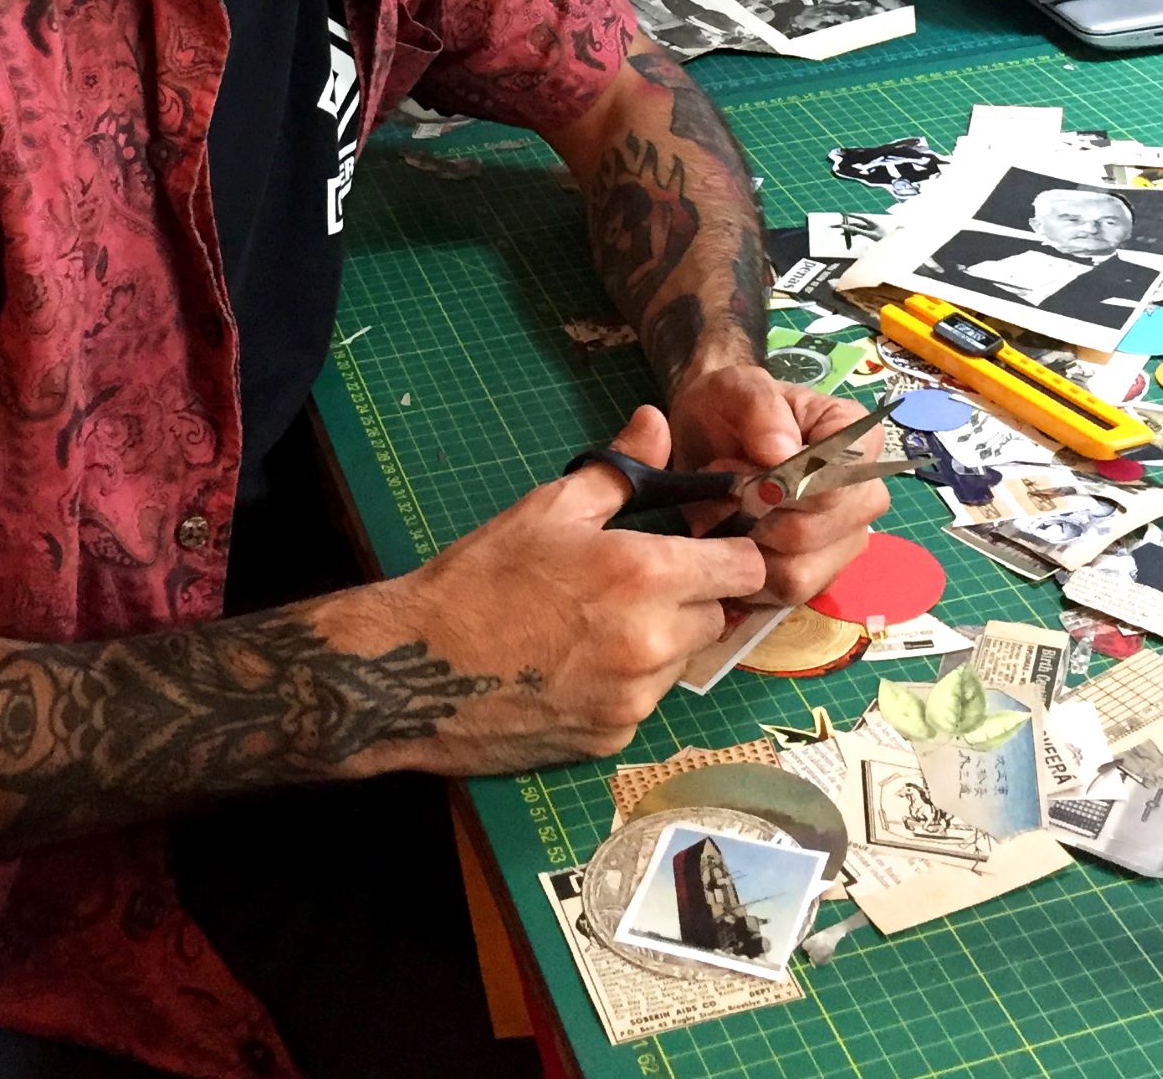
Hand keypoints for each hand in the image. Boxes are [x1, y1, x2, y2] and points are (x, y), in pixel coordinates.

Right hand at [394, 405, 766, 772]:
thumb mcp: (549, 508)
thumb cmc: (482, 576)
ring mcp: (636, 699)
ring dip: (660, 640)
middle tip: (634, 582)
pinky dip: (626, 682)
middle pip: (716, 616)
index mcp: (646, 574)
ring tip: (596, 623)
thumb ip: (619, 469)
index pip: (744, 568)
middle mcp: (654, 641)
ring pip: (681, 660)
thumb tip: (657, 422)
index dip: (731, 552)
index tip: (705, 544)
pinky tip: (575, 664)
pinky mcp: (613, 740)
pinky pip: (644, 701)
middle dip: (690, 595)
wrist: (417, 670)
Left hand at [668, 365, 888, 606]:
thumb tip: (782, 453)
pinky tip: (732, 538)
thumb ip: (760, 407)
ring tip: (724, 511)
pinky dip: (748, 572)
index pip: (838, 482)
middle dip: (756, 515)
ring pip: (801, 571)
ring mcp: (844, 539)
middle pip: (815, 531)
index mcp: (858, 440)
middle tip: (725, 486)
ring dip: (748, 545)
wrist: (707, 432)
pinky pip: (786, 592)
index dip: (786, 483)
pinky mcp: (818, 575)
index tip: (745, 464)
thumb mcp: (736, 386)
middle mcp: (863, 494)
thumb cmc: (729, 406)